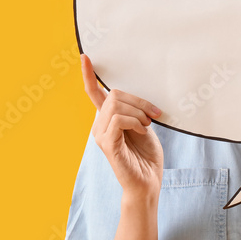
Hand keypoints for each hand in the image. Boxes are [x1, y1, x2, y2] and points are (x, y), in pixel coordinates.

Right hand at [80, 54, 163, 197]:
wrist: (147, 182)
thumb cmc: (146, 156)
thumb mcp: (143, 126)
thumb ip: (136, 111)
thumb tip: (137, 98)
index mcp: (107, 119)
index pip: (94, 93)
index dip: (89, 75)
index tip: (86, 57)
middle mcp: (99, 125)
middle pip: (113, 94)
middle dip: (138, 101)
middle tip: (154, 115)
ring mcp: (101, 135)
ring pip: (116, 105)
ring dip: (139, 113)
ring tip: (147, 126)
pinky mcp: (107, 144)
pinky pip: (119, 120)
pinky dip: (135, 122)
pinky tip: (142, 131)